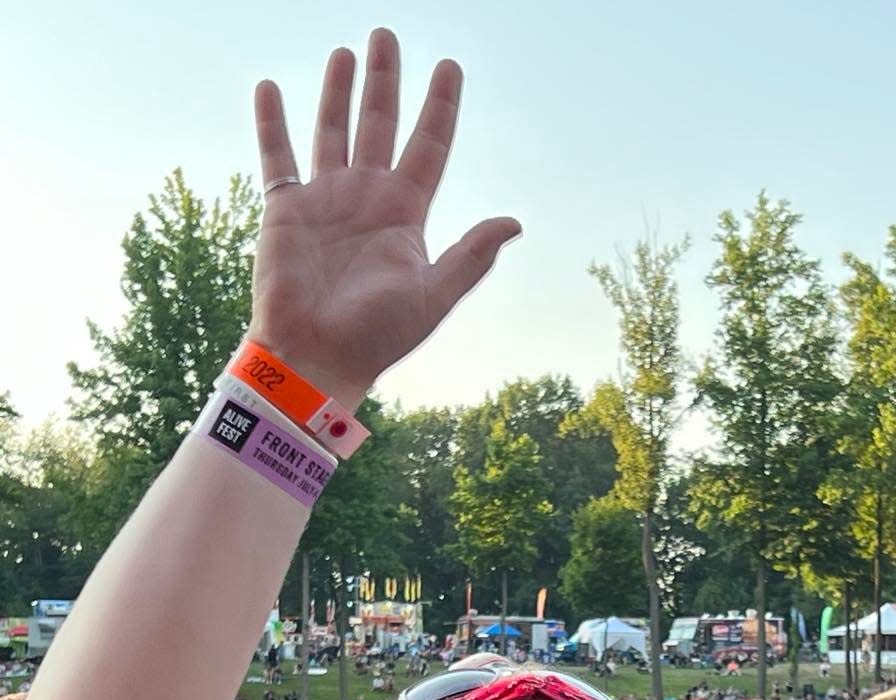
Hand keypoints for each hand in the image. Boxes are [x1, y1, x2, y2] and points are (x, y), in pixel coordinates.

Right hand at [252, 29, 520, 409]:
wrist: (316, 358)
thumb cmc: (376, 336)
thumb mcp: (433, 296)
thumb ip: (470, 257)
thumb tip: (514, 222)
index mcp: (405, 215)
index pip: (429, 147)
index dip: (440, 107)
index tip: (450, 67)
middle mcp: (367, 199)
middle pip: (380, 124)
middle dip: (385, 81)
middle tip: (388, 35)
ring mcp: (326, 200)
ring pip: (333, 130)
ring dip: (338, 91)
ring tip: (345, 53)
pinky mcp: (286, 209)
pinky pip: (277, 156)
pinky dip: (272, 122)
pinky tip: (270, 88)